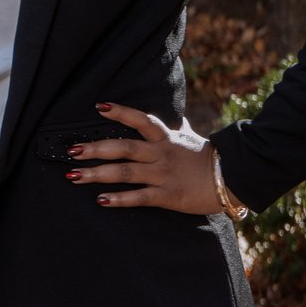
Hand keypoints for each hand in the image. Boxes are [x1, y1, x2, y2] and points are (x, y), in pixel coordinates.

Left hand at [69, 103, 223, 216]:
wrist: (234, 179)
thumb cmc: (208, 157)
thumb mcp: (191, 137)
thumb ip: (178, 126)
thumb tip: (176, 114)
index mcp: (166, 138)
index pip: (142, 120)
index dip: (121, 112)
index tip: (99, 106)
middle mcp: (161, 154)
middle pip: (124, 147)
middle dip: (95, 148)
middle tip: (71, 150)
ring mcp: (163, 175)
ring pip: (126, 172)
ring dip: (97, 174)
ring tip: (73, 176)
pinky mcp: (168, 196)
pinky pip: (140, 197)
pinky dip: (120, 199)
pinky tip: (101, 200)